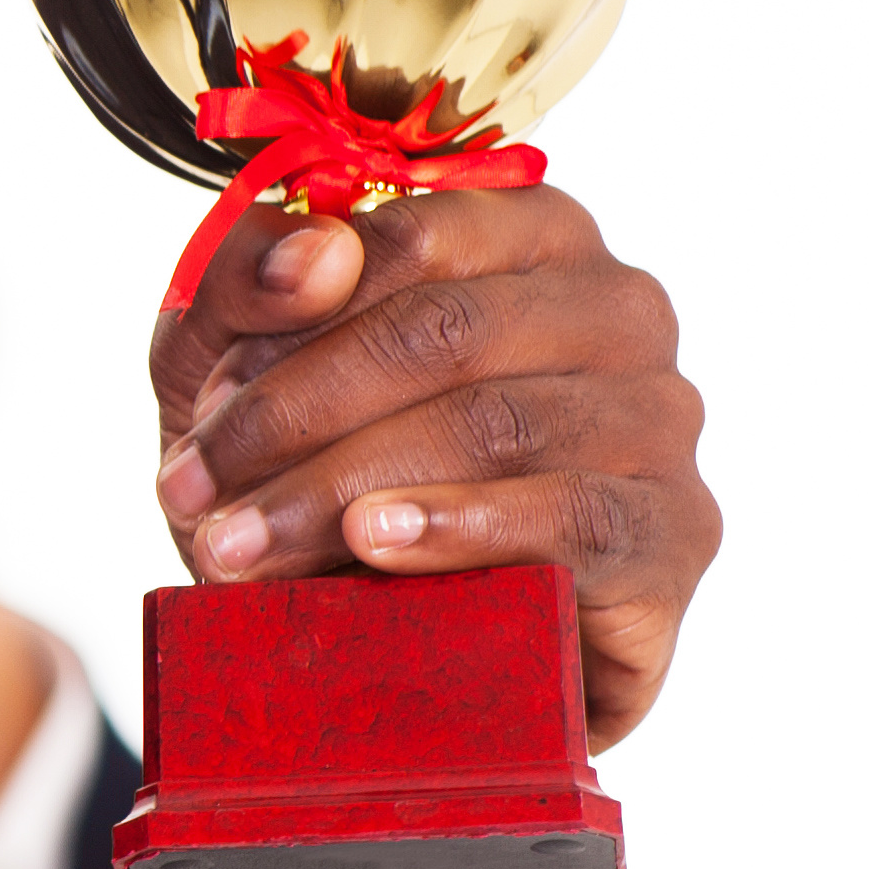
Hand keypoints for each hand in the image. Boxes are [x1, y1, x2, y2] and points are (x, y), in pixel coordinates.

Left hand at [147, 184, 715, 752]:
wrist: (388, 634)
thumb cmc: (313, 462)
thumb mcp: (235, 357)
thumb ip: (248, 279)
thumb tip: (312, 251)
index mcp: (528, 235)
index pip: (414, 235)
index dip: (289, 320)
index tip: (202, 405)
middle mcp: (616, 310)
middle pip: (445, 332)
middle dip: (294, 417)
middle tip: (193, 493)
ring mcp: (658, 418)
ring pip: (496, 424)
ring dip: (337, 489)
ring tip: (238, 546)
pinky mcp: (675, 531)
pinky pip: (577, 517)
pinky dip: (460, 529)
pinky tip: (376, 545)